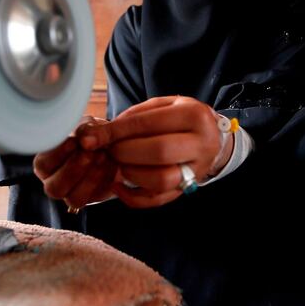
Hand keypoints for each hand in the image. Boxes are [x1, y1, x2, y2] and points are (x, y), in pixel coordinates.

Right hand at [33, 116, 116, 210]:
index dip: (57, 155)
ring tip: (102, 156)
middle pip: (54, 188)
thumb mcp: (86, 125)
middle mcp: (54, 182)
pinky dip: (104, 179)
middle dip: (73, 170)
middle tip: (89, 153)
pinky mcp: (92, 199)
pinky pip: (95, 197)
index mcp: (45, 164)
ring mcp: (72, 194)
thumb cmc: (90, 133)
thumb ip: (84, 130)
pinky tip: (110, 162)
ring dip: (89, 178)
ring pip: (74, 198)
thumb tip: (85, 141)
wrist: (113, 143)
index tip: (74, 142)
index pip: (42, 165)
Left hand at [79, 96, 232, 207]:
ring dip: (131, 173)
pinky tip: (119, 185)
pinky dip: (132, 197)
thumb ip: (132, 117)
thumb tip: (97, 135)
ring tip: (120, 164)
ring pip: (161, 179)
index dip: (117, 132)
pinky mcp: (186, 190)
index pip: (149, 124)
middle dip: (125, 151)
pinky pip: (158, 200)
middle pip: (159, 151)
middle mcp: (201, 144)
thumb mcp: (162, 106)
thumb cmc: (179, 119)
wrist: (211, 138)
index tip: (93, 137)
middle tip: (110, 149)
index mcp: (194, 116)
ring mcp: (196, 170)